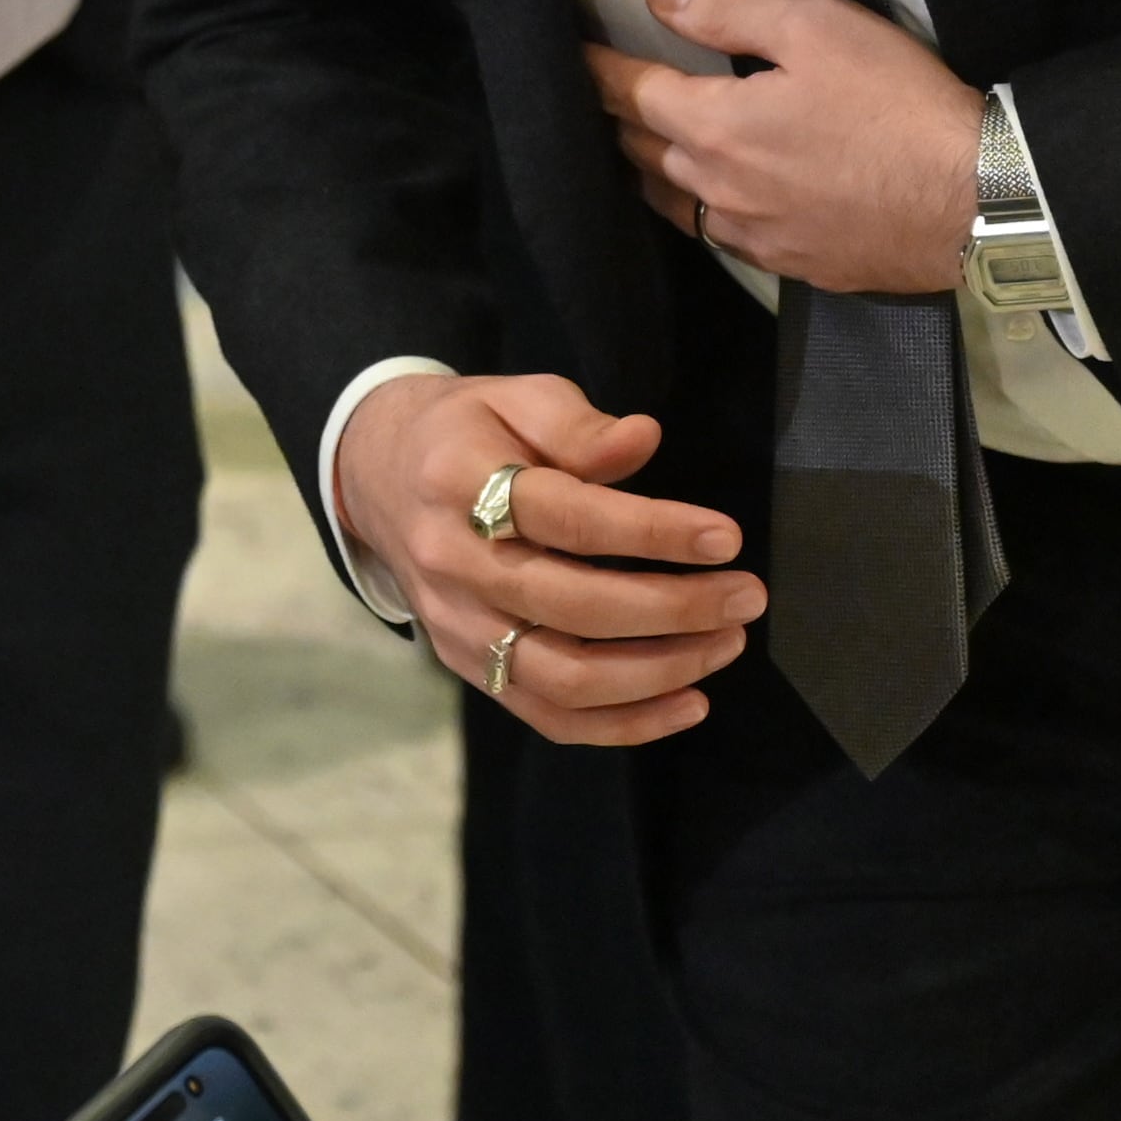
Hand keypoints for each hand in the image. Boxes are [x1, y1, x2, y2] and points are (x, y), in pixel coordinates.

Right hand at [330, 370, 758, 745]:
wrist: (375, 477)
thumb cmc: (464, 431)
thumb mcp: (514, 396)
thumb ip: (577, 424)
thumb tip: (643, 440)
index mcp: (461, 484)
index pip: (567, 519)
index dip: (653, 531)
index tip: (725, 537)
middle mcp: (454, 565)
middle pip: (572, 607)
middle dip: (673, 609)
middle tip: (746, 597)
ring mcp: (458, 626)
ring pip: (564, 678)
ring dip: (658, 672)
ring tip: (726, 644)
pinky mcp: (467, 667)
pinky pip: (549, 717)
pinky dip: (625, 724)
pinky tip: (689, 702)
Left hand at [587, 0, 981, 297]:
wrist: (974, 200)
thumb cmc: (895, 104)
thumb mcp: (814, 28)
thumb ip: (727, 11)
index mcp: (713, 127)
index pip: (631, 92)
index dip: (598, 69)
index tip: (573, 56)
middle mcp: (718, 188)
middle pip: (645, 150)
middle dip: (620, 119)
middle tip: (607, 98)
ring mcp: (755, 234)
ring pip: (678, 200)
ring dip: (655, 170)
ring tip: (644, 148)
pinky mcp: (794, 264)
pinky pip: (725, 236)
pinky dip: (706, 211)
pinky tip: (716, 202)